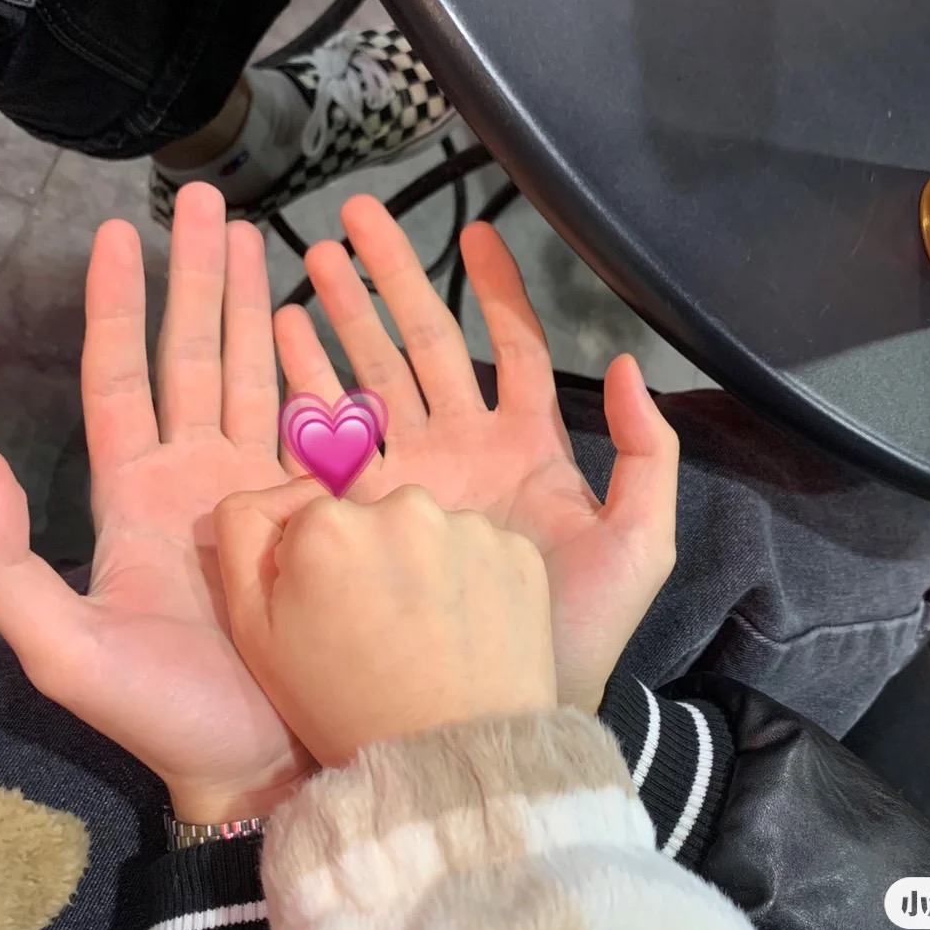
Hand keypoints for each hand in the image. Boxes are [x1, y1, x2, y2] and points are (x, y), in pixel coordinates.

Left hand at [0, 184, 313, 823]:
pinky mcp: (315, 512)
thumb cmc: (164, 711)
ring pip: (252, 376)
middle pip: (191, 357)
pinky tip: (315, 328)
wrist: (260, 759)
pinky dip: (313, 372)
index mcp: (135, 496)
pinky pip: (314, 426)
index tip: (119, 232)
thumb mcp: (63, 647)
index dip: (118, 306)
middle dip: (197, 278)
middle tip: (210, 203)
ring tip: (260, 240)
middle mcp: (196, 478)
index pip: (121, 378)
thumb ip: (2, 563)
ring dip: (251, 307)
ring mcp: (259, 491)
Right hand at [214, 481, 556, 765]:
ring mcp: (469, 527)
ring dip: (427, 566)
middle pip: (377, 518)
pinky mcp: (520, 551)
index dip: (320, 569)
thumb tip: (285, 490)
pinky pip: (483, 552)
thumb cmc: (341, 705)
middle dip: (375, 559)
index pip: (315, 520)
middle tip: (385, 631)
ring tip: (430, 636)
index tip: (335, 616)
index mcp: (328, 524)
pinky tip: (470, 632)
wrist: (450, 760)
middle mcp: (402, 506)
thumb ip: (246, 537)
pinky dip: (476, 581)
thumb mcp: (255, 632)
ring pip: (432, 533)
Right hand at [275, 196, 678, 711]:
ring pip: (371, 376)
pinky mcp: (364, 512)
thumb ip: (647, 452)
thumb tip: (626, 363)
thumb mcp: (639, 541)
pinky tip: (282, 338)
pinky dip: (307, 387)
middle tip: (351, 219)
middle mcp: (461, 449)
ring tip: (308, 260)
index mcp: (524, 445)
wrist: (506, 710)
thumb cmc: (579, 632)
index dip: (494, 290)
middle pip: (424, 343)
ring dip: (342, 318)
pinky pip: (332, 437)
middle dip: (390, 280)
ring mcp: (408, 478)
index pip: (508, 348)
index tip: (473, 232)